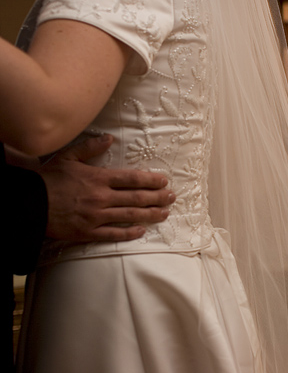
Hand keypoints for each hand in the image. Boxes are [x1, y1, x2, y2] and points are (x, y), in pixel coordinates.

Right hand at [40, 135, 174, 241]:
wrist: (29, 203)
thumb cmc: (48, 179)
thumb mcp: (68, 157)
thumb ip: (90, 147)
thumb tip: (109, 138)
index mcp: (99, 178)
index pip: (133, 179)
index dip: (151, 180)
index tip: (164, 182)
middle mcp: (102, 197)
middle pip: (137, 197)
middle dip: (158, 197)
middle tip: (172, 197)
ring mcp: (96, 216)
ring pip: (130, 215)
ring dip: (150, 214)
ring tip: (165, 213)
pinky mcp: (88, 232)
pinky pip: (113, 234)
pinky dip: (129, 232)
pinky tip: (142, 230)